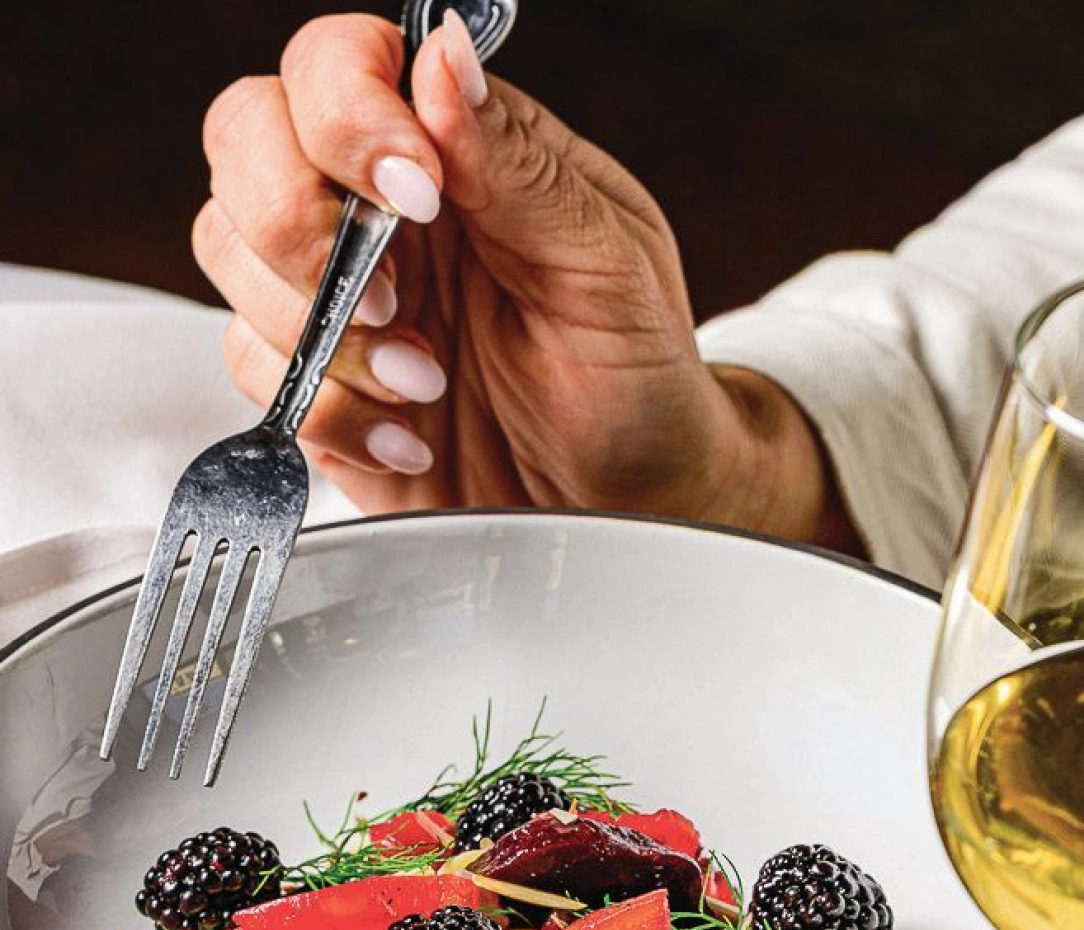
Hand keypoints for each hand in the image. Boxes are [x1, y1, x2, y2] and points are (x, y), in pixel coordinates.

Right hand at [194, 10, 855, 546]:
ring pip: (228, 251)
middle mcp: (375, 208)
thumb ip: (518, 165)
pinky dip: (329, 411)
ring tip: (425, 379)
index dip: (347, 114)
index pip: (334, 64)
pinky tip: (409, 435)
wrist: (631, 501)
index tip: (416, 191)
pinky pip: (258, 374)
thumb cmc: (637, 376)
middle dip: (294, 218)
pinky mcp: (319, 388)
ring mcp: (336, 298)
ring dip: (318, 327)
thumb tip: (446, 57)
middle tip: (389, 296)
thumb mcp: (606, 263)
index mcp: (450, 149)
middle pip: (243, 137)